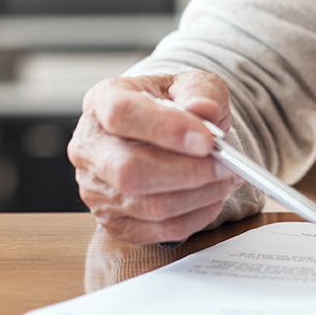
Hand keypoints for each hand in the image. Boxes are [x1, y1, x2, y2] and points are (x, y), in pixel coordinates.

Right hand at [67, 72, 242, 243]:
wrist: (167, 132)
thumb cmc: (175, 105)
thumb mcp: (193, 84)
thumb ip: (200, 92)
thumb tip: (202, 110)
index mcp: (102, 100)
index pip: (122, 114)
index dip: (165, 128)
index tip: (207, 140)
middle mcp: (89, 146)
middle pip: (128, 170)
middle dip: (187, 172)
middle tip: (226, 165)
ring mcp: (95, 188)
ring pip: (148, 205)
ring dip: (198, 196)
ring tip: (226, 178)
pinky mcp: (113, 221)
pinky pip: (158, 230)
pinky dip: (195, 217)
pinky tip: (212, 197)